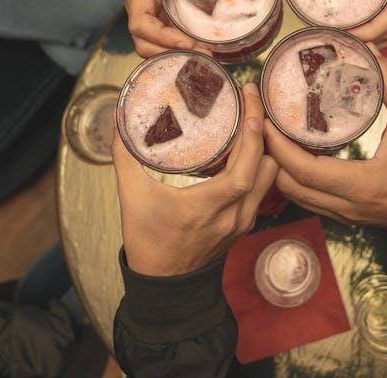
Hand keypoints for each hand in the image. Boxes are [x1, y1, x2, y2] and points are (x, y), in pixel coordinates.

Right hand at [68, 0, 211, 56]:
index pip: (140, 23)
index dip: (163, 37)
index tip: (189, 41)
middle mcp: (139, 7)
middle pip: (143, 43)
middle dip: (173, 53)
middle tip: (208, 53)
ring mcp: (147, 16)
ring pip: (150, 47)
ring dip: (175, 56)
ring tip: (207, 55)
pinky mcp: (157, 20)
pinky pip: (160, 43)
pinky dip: (177, 51)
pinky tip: (201, 50)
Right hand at [113, 83, 278, 275]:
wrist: (165, 287)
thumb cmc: (148, 243)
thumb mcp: (132, 199)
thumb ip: (126, 158)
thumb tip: (118, 122)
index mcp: (210, 206)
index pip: (245, 167)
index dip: (252, 134)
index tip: (249, 102)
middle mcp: (235, 214)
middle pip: (265, 165)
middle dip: (261, 129)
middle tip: (249, 99)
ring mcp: (243, 221)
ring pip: (268, 176)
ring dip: (262, 147)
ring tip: (248, 118)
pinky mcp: (243, 224)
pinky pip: (261, 187)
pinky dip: (257, 164)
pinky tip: (242, 147)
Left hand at [265, 51, 386, 234]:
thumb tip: (372, 51)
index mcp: (360, 185)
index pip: (301, 170)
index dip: (277, 145)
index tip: (265, 120)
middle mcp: (346, 205)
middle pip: (287, 187)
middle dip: (271, 156)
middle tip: (267, 124)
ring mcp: (345, 214)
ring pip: (296, 197)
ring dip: (281, 169)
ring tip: (279, 135)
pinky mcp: (348, 216)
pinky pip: (310, 200)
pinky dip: (297, 178)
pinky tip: (302, 153)